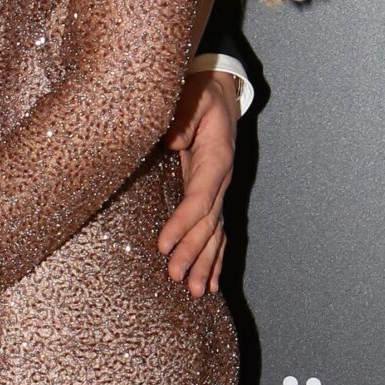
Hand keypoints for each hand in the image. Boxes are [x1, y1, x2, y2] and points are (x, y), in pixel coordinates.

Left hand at [159, 71, 240, 295]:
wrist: (220, 92)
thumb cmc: (200, 94)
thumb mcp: (192, 98)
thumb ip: (183, 119)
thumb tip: (172, 142)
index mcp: (215, 160)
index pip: (199, 199)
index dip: (182, 224)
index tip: (163, 245)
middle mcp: (221, 181)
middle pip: (208, 225)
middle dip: (193, 253)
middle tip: (177, 279)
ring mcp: (219, 191)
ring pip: (216, 234)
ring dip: (207, 264)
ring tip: (198, 293)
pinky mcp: (212, 195)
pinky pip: (217, 232)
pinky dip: (215, 258)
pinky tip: (212, 282)